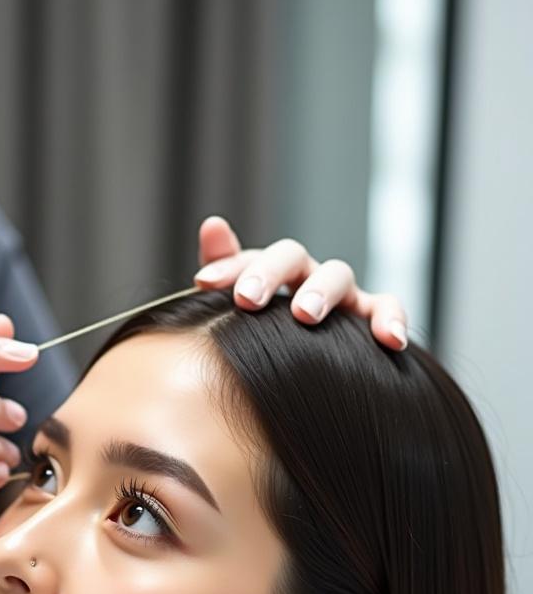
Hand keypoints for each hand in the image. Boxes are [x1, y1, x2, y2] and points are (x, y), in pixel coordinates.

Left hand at [193, 215, 408, 350]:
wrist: (293, 371)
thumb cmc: (259, 336)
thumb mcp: (232, 310)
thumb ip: (221, 270)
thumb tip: (212, 223)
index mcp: (268, 275)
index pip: (247, 259)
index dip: (227, 267)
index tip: (202, 282)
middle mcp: (304, 276)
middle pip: (291, 257)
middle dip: (269, 274)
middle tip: (247, 299)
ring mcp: (340, 293)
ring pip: (338, 275)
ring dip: (321, 291)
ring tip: (304, 315)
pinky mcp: (370, 314)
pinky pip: (386, 307)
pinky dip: (390, 318)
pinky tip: (389, 340)